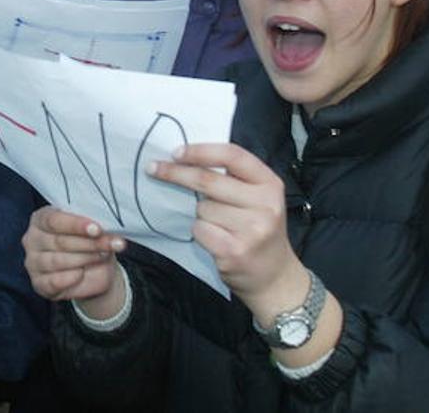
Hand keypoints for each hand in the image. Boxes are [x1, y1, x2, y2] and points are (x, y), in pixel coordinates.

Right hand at [22, 206, 125, 317]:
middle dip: (89, 243)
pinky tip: (82, 274)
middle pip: (59, 241)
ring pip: (58, 261)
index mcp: (41, 219)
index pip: (54, 220)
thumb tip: (104, 230)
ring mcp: (32, 262)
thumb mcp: (94, 230)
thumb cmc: (89, 242)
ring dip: (85, 259)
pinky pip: (54, 282)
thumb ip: (94, 228)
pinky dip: (71, 278)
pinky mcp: (38, 283)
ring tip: (101, 256)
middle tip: (112, 245)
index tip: (97, 229)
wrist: (94, 270)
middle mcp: (32, 238)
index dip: (76, 224)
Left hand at [149, 143, 305, 321]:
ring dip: (200, 213)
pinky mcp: (234, 250)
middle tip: (153, 168)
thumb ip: (233, 178)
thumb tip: (184, 158)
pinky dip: (200, 232)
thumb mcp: (258, 198)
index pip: (232, 155)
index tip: (175, 152)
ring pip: (202, 207)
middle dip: (176, 173)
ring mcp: (252, 229)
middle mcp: (265, 204)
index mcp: (270, 184)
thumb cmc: (258, 230)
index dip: (200, 151)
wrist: (275, 277)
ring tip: (221, 226)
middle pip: (208, 180)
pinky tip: (217, 240)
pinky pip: (199, 229)